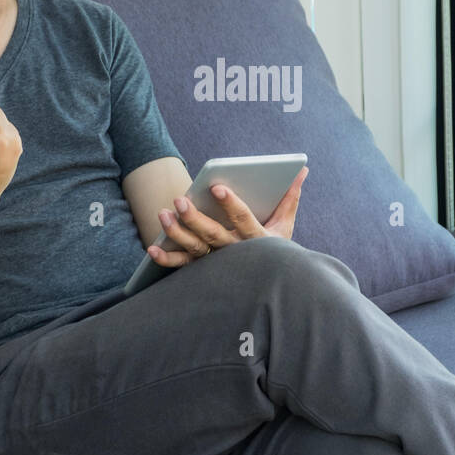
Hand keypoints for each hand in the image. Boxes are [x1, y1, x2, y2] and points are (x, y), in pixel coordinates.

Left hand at [146, 166, 308, 267]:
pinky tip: (153, 248)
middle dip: (195, 218)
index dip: (231, 204)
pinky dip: (167, 259)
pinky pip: (182, 266)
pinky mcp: (202, 271)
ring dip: (177, 233)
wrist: (268, 284)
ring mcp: (217, 264)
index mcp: (257, 239)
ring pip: (195, 249)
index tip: (217, 187)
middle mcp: (235, 253)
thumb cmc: (274, 248)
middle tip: (180, 199)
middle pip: (213, 235)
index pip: (243, 220)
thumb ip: (290, 197)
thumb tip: (301, 170)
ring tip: (164, 213)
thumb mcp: (285, 225)